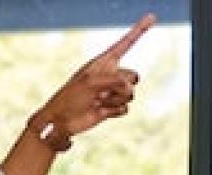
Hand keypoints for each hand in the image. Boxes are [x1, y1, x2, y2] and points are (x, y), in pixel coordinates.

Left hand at [36, 13, 154, 141]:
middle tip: (101, 92)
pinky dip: (113, 111)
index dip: (139, 30)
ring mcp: (111, 92)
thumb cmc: (70, 98)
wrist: (60, 121)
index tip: (151, 16)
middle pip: (133, 76)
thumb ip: (115, 81)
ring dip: (114, 100)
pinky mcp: (111, 108)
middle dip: (122, 85)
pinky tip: (99, 111)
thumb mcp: (92, 83)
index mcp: (103, 63)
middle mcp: (110, 75)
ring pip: (130, 93)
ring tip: (97, 102)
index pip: (125, 43)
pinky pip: (125, 108)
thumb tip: (130, 90)